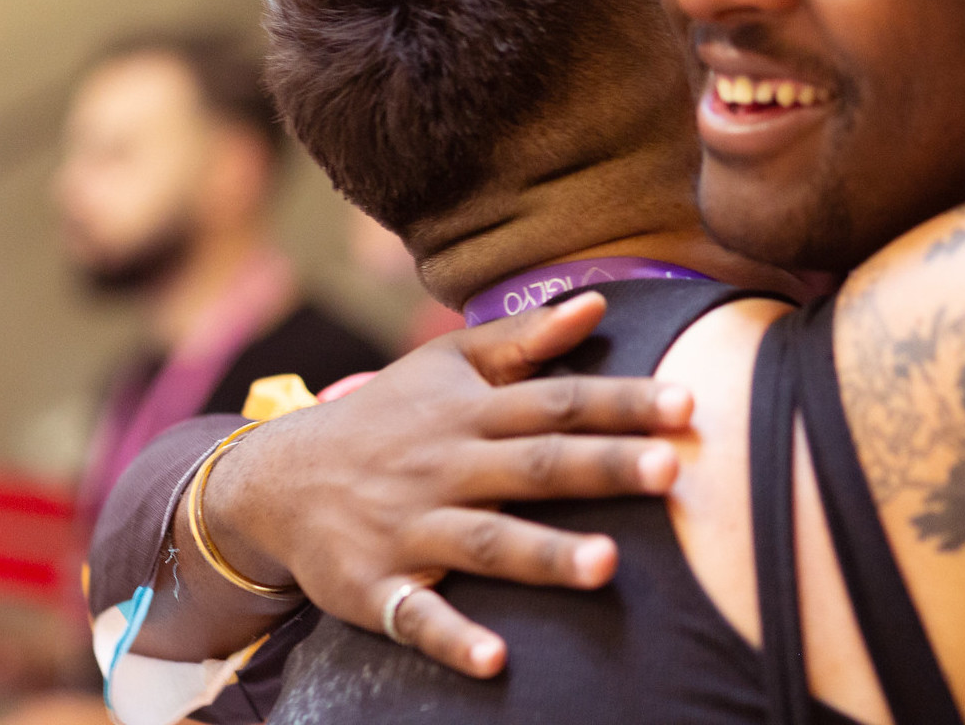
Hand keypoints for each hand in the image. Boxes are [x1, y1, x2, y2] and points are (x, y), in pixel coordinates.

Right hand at [203, 292, 690, 676]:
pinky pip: (418, 617)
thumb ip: (524, 339)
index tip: (690, 401)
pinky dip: (454, 639)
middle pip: (536, 466)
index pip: (558, 401)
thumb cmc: (388, 416)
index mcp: (472, 414)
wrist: (274, 480)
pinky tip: (497, 660)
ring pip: (488, 542)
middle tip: (674, 469)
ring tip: (609, 564)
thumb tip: (597, 304)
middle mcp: (447, 467)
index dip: (624, 401)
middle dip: (604, 468)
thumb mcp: (447, 365)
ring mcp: (412, 529)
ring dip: (546, 555)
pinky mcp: (377, 588)